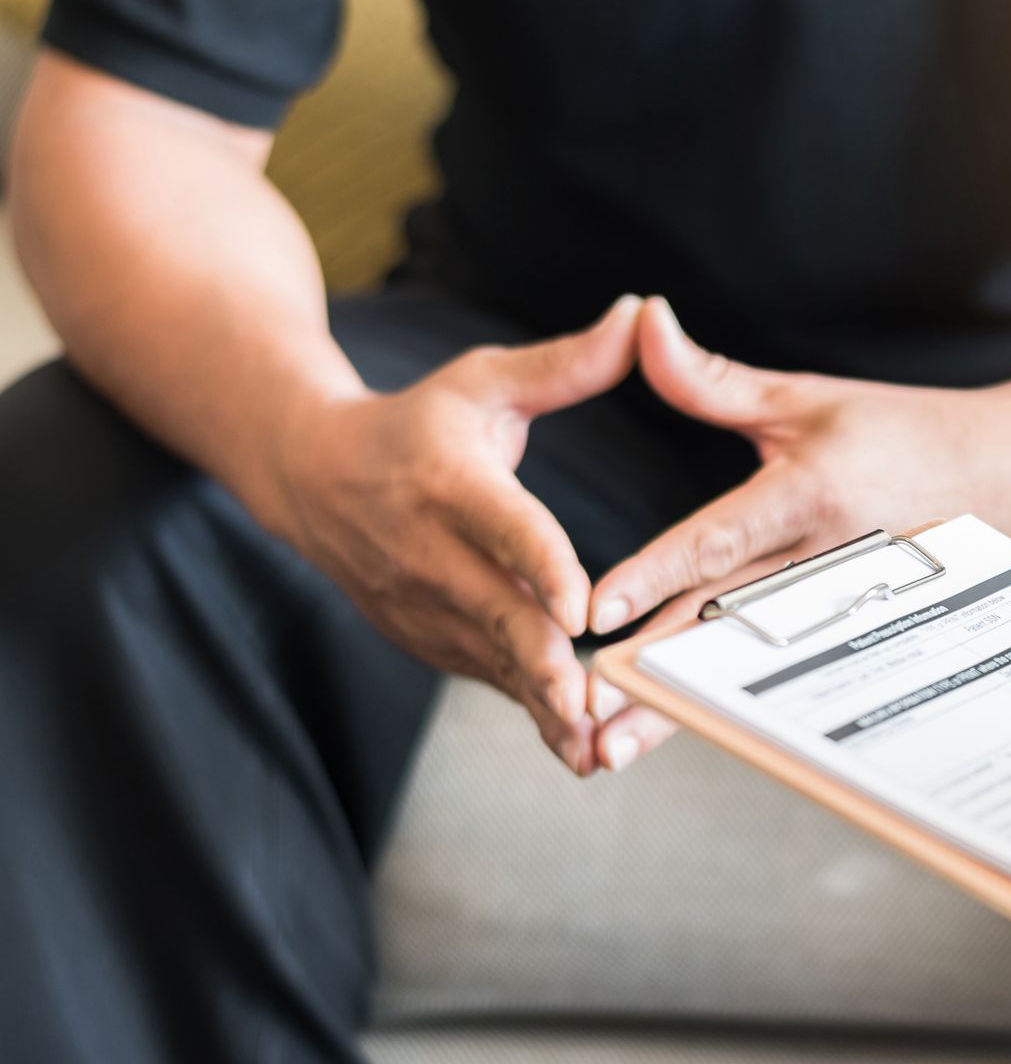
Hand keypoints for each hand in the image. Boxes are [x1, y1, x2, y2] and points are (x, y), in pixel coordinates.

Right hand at [259, 295, 644, 773]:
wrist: (312, 476)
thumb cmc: (419, 423)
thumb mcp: (485, 381)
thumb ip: (567, 364)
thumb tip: (645, 313)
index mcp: (451, 483)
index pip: (504, 526)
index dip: (541, 566)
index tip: (580, 606)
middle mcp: (429, 551)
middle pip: (496, 614)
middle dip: (544, 665)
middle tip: (591, 705)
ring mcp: (422, 605)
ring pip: (493, 661)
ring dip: (542, 706)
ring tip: (594, 750)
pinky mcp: (425, 640)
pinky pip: (484, 677)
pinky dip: (526, 709)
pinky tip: (575, 745)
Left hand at [586, 296, 1010, 769]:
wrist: (1008, 481)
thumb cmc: (901, 432)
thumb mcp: (807, 398)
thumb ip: (713, 378)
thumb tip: (642, 318)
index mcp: (807, 496)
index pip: (719, 541)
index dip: (658, 574)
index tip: (599, 610)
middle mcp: (819, 564)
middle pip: (719, 626)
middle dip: (650, 674)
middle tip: (581, 710)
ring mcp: (833, 609)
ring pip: (737, 666)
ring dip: (674, 709)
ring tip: (608, 748)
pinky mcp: (842, 633)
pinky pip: (768, 676)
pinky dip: (715, 706)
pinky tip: (665, 733)